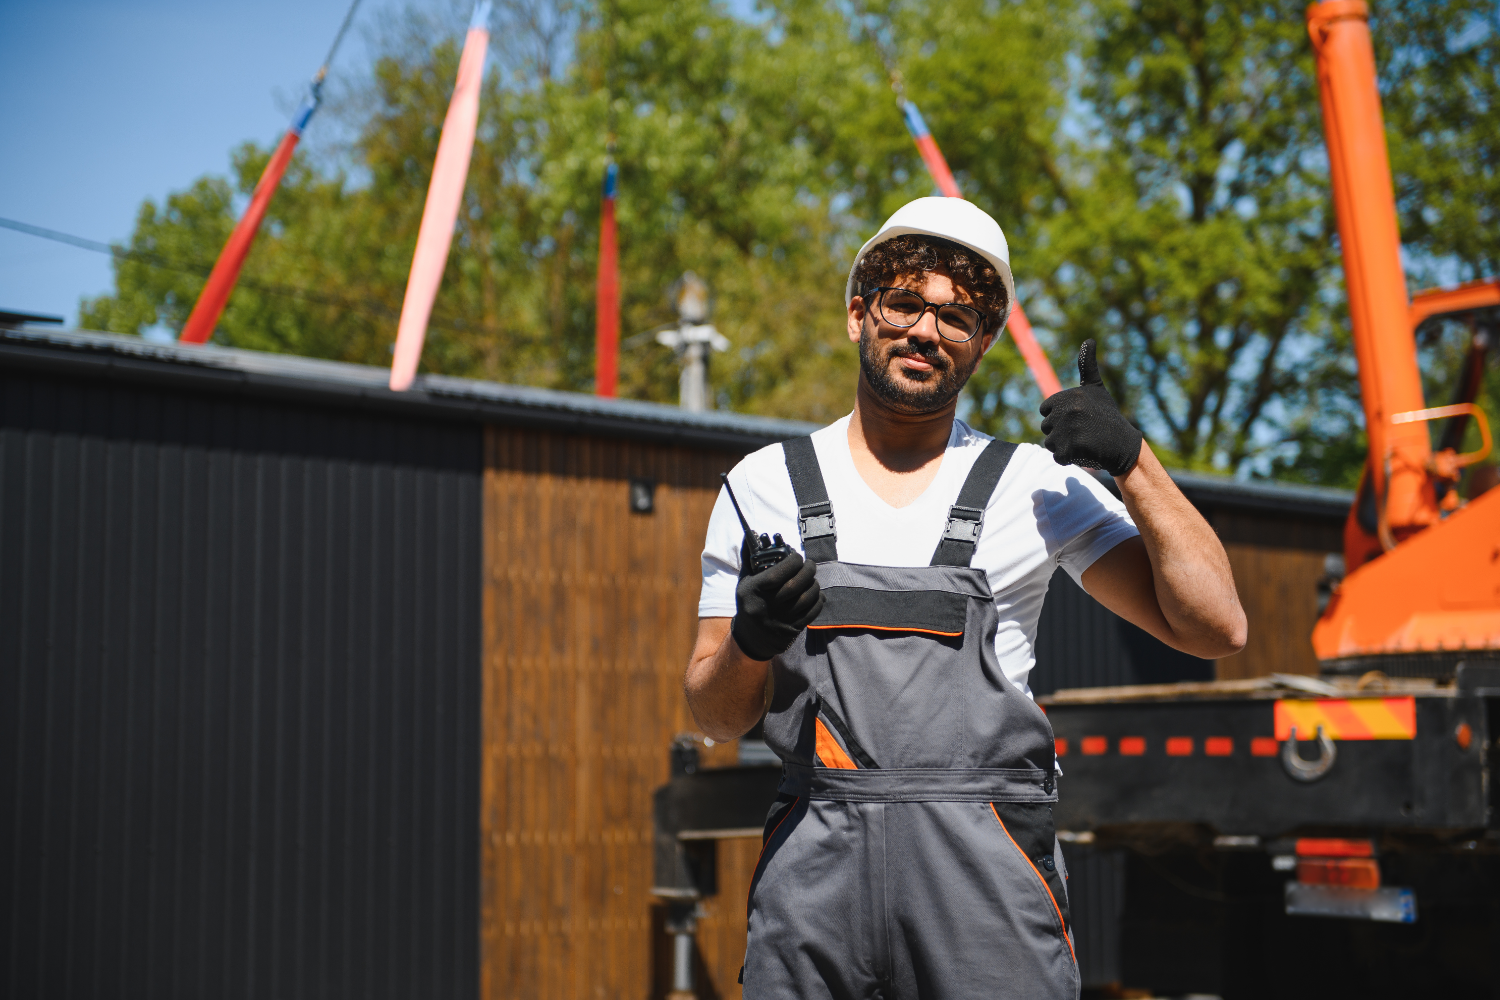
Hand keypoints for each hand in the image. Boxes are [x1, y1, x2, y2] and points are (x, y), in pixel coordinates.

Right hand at [730, 532, 823, 661]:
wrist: (753, 637)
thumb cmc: (750, 603)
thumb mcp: (744, 583)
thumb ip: (749, 559)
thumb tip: (749, 534)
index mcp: (755, 591)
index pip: (778, 573)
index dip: (792, 561)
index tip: (796, 557)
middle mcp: (769, 605)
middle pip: (796, 584)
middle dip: (808, 570)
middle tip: (809, 564)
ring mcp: (782, 618)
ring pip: (807, 597)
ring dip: (814, 584)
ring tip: (812, 579)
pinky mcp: (793, 628)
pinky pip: (813, 612)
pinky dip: (819, 600)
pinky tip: (817, 594)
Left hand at [1039, 339, 1142, 477]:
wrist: (1124, 445)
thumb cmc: (1107, 416)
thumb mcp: (1096, 389)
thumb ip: (1087, 366)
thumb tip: (1088, 340)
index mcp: (1069, 396)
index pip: (1044, 410)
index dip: (1058, 417)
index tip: (1077, 418)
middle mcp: (1068, 410)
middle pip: (1046, 427)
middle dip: (1060, 433)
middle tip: (1082, 432)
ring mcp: (1069, 430)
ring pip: (1049, 443)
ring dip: (1063, 447)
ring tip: (1083, 442)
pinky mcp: (1072, 449)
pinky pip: (1058, 457)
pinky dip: (1068, 459)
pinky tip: (1084, 453)